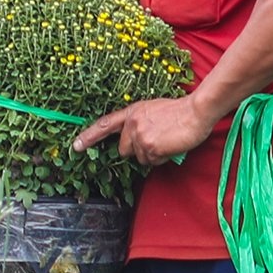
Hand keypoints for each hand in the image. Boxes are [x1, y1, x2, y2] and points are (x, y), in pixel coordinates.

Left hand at [71, 93, 218, 165]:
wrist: (196, 111)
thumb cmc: (179, 110)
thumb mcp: (152, 110)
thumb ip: (138, 122)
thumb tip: (134, 140)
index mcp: (131, 112)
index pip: (104, 124)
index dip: (89, 136)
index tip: (76, 145)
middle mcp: (131, 124)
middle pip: (123, 150)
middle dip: (137, 150)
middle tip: (156, 141)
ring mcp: (139, 136)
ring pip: (140, 158)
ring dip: (152, 155)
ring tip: (166, 141)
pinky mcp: (150, 147)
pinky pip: (151, 162)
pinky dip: (161, 158)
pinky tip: (170, 146)